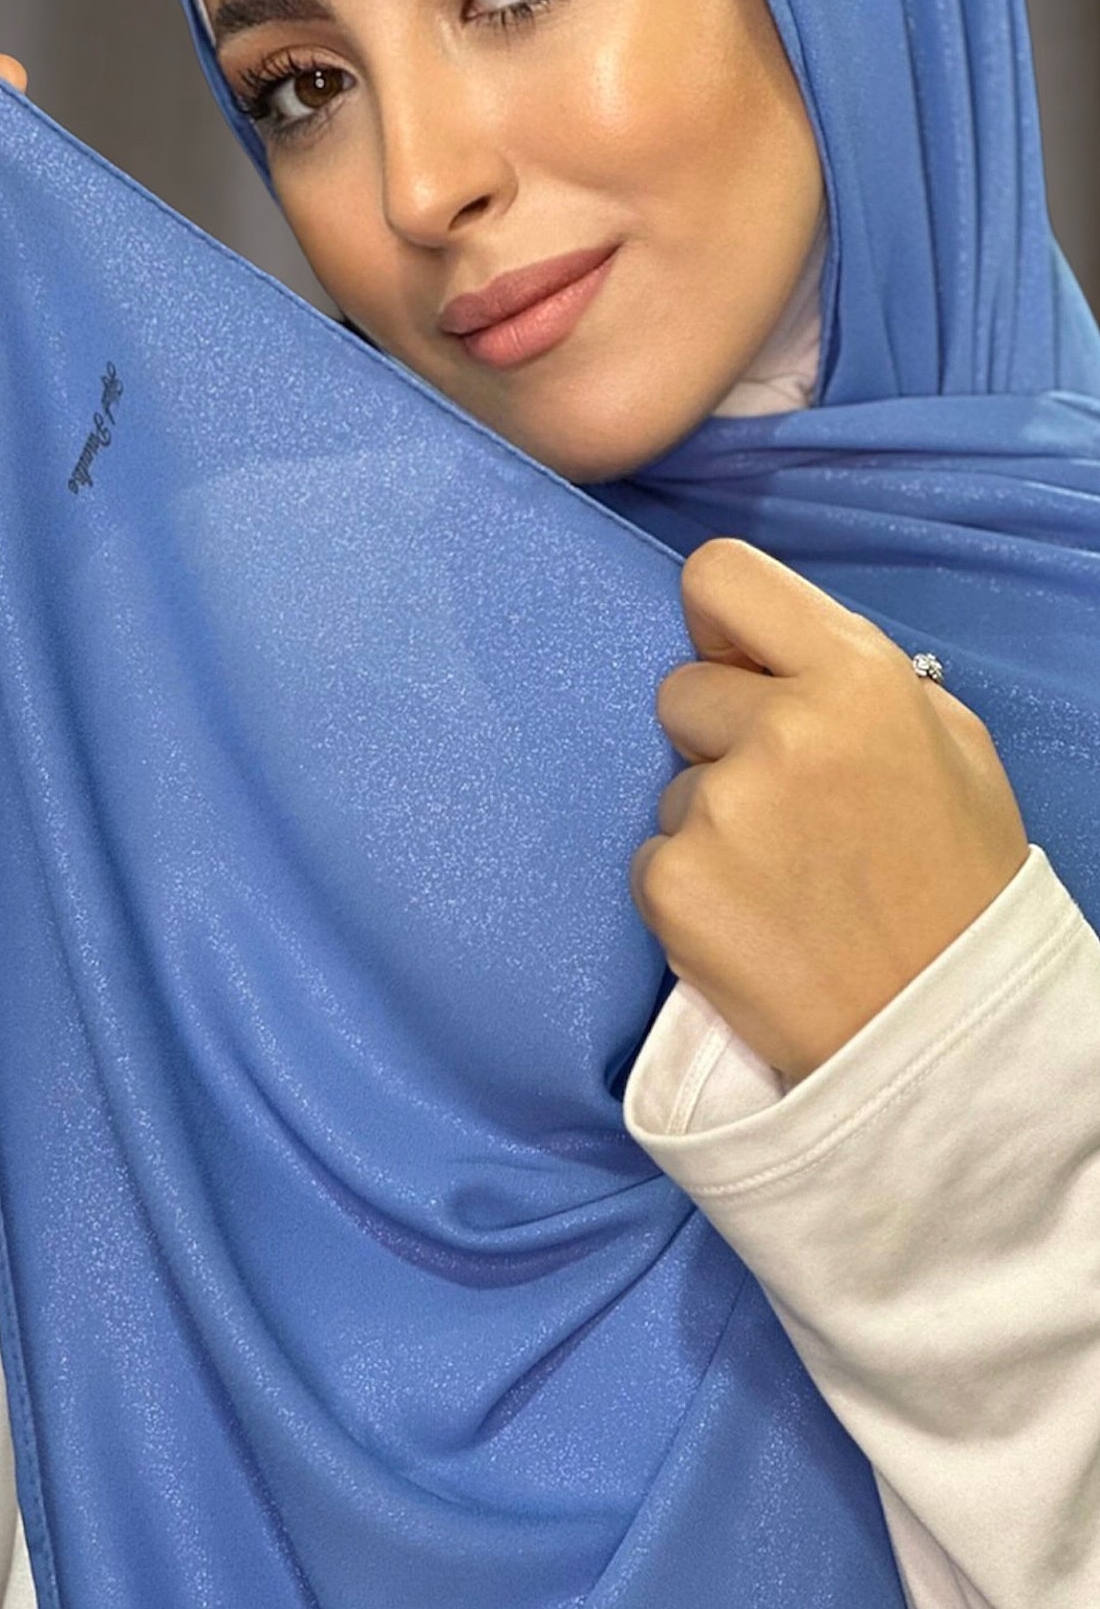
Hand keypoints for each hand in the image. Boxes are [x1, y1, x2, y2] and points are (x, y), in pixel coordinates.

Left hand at [628, 539, 1029, 1088]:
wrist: (938, 1033)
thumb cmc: (955, 888)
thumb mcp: (952, 746)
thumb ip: (855, 678)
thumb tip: (768, 650)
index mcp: (857, 677)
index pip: (721, 575)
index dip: (720, 624)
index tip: (735, 665)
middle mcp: (782, 729)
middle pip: (679, 689)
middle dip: (718, 738)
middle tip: (786, 808)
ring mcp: (719, 809)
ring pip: (671, 784)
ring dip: (710, 823)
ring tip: (785, 882)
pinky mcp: (673, 883)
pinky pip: (654, 857)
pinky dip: (691, 889)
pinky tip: (755, 922)